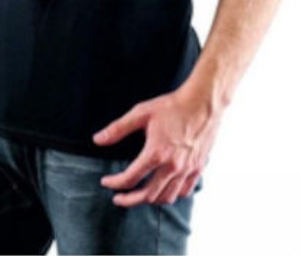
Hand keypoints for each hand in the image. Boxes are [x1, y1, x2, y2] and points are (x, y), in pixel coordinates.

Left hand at [91, 85, 221, 206]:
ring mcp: (186, 169)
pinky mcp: (198, 168)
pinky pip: (183, 192)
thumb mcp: (141, 113)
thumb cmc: (172, 106)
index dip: (114, 183)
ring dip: (149, 199)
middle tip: (118, 198)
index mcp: (155, 153)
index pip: (130, 179)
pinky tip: (164, 189)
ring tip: (139, 195)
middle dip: (129, 200)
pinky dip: (171, 195)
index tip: (106, 182)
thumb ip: (118, 129)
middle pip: (147, 195)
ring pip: (166, 197)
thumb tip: (97, 139)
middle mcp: (172, 166)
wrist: (203, 102)